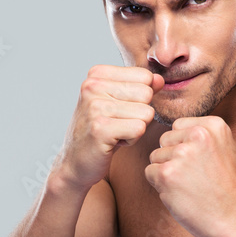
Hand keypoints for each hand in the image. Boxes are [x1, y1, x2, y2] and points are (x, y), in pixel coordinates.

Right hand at [55, 65, 163, 190]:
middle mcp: (92, 86)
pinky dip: (132, 140)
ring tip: (115, 133)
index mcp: (97, 74)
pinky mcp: (100, 129)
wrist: (75, 162)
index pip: (145, 76)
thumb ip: (141, 87)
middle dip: (140, 114)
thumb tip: (160, 79)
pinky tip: (114, 143)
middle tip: (117, 124)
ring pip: (146, 113)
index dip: (140, 98)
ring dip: (136, 129)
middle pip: (147, 94)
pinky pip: (139, 129)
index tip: (119, 111)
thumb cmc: (101, 130)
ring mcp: (95, 107)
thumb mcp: (119, 103)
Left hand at [144, 115, 235, 236]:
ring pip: (156, 156)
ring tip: (190, 186)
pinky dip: (160, 185)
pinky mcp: (167, 173)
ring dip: (167, 172)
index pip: (179, 126)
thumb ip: (203, 135)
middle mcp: (198, 135)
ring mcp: (181, 154)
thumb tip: (174, 130)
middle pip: (165, 140)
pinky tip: (181, 194)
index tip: (201, 163)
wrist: (233, 219)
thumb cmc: (227, 188)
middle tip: (195, 177)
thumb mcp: (226, 149)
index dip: (184, 146)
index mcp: (214, 126)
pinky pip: (150, 172)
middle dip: (173, 158)